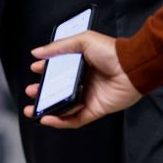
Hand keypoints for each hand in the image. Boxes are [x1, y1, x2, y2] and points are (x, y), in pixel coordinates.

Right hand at [22, 30, 141, 128]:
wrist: (132, 67)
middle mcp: (84, 80)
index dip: (46, 70)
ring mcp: (89, 96)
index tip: (35, 69)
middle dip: (42, 92)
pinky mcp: (94, 110)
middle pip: (59, 89)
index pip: (59, 68)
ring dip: (47, 109)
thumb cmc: (111, 52)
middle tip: (30, 91)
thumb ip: (59, 47)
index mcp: (82, 63)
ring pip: (63, 106)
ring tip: (32, 109)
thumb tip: (37, 52)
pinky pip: (74, 119)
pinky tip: (48, 118)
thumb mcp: (83, 41)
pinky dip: (60, 121)